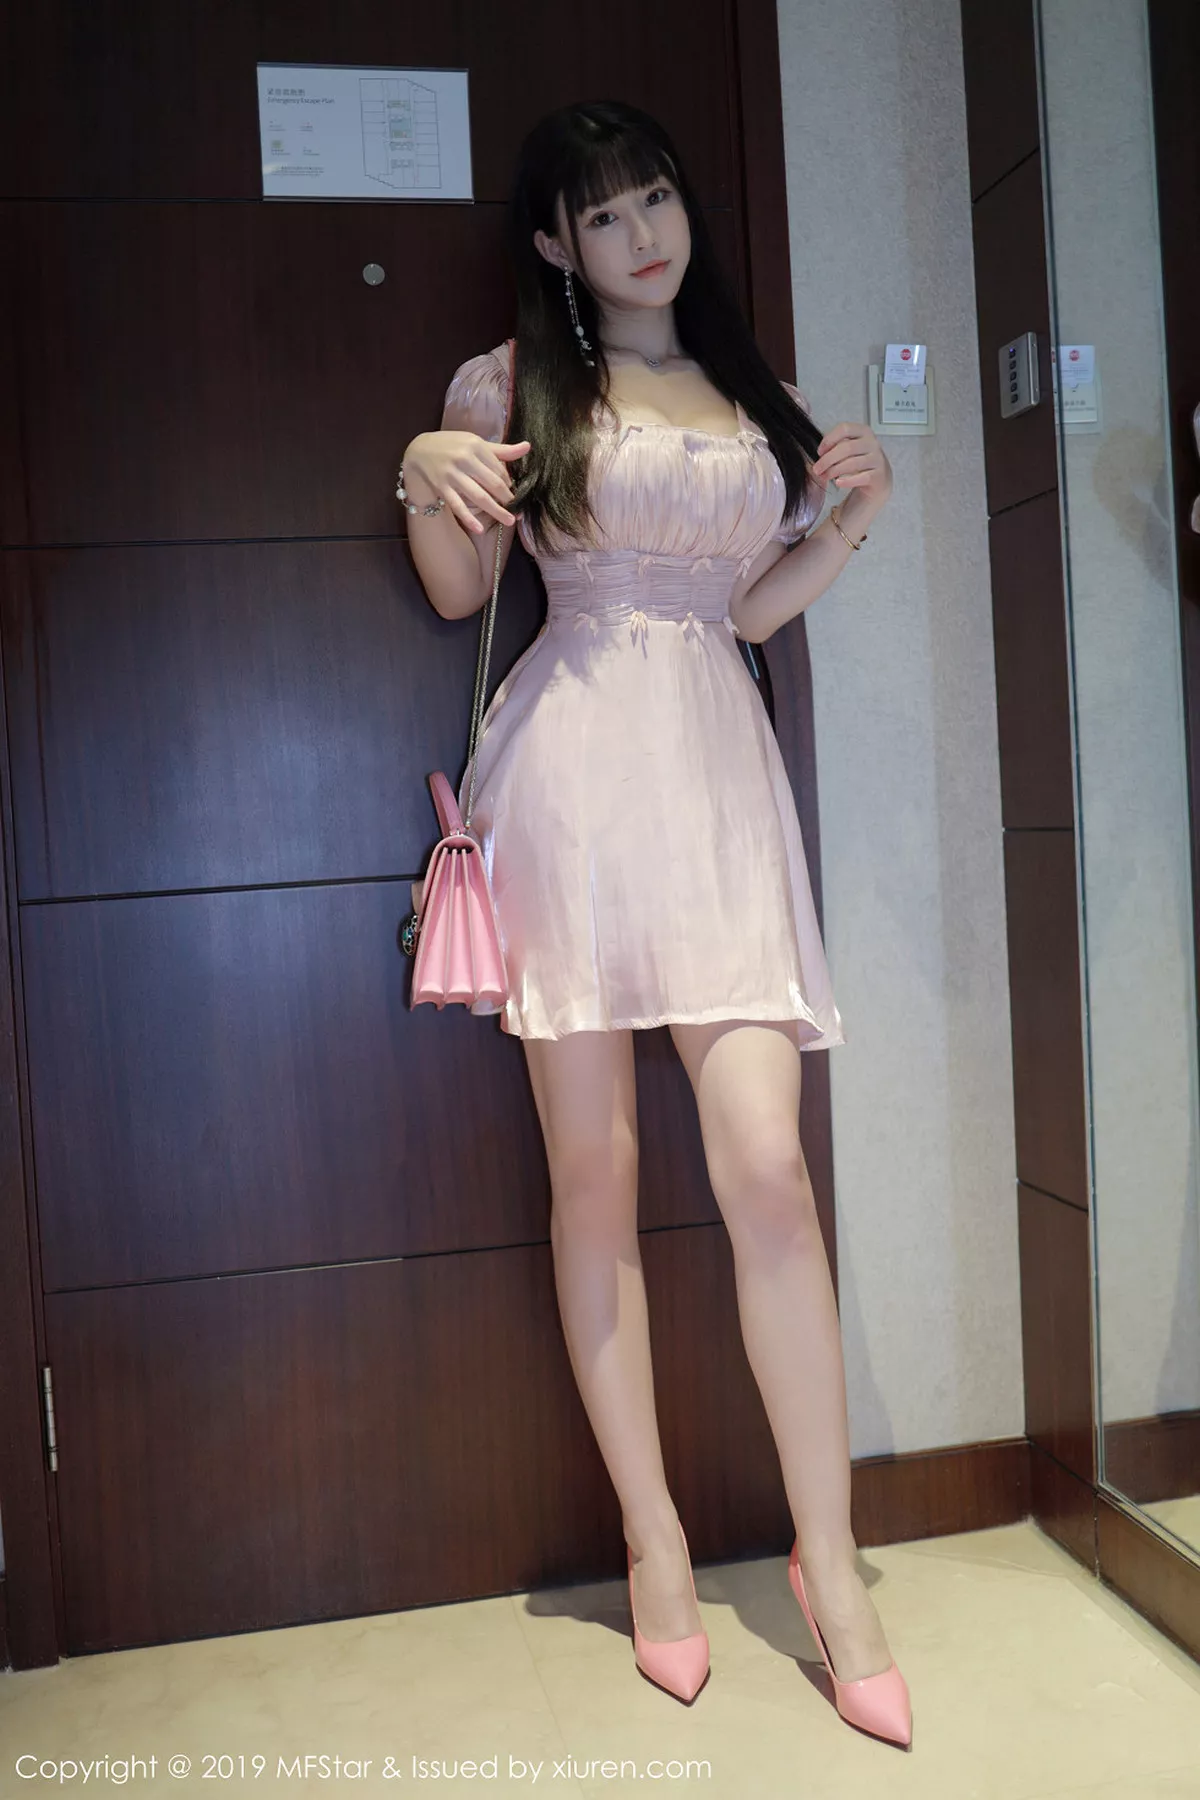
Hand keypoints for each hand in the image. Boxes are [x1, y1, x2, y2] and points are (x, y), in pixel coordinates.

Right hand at [402, 430, 530, 533]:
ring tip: (509, 521)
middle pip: (493, 483)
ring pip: (479, 496)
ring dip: (496, 511)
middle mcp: (464, 459)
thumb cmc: (452, 446)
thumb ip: (501, 449)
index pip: (498, 469)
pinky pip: (457, 505)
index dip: (508, 483)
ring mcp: (452, 474)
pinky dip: (468, 518)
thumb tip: (527, 446)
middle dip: (507, 499)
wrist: (419, 450)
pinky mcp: (442, 487)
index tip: (511, 492)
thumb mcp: (475, 442)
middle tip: (518, 511)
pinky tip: (479, 528)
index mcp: (475, 445)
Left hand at [810, 421, 891, 511]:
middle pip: (846, 447)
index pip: (845, 428)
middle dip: (828, 459)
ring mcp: (877, 459)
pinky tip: (838, 483)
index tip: (819, 452)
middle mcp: (872, 443)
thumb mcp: (850, 450)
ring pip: (852, 463)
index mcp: (863, 432)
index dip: (829, 439)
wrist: (879, 481)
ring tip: (824, 477)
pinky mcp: (879, 476)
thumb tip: (821, 453)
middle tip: (817, 469)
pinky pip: (861, 477)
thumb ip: (837, 446)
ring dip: (834, 471)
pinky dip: (847, 481)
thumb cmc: (860, 463)